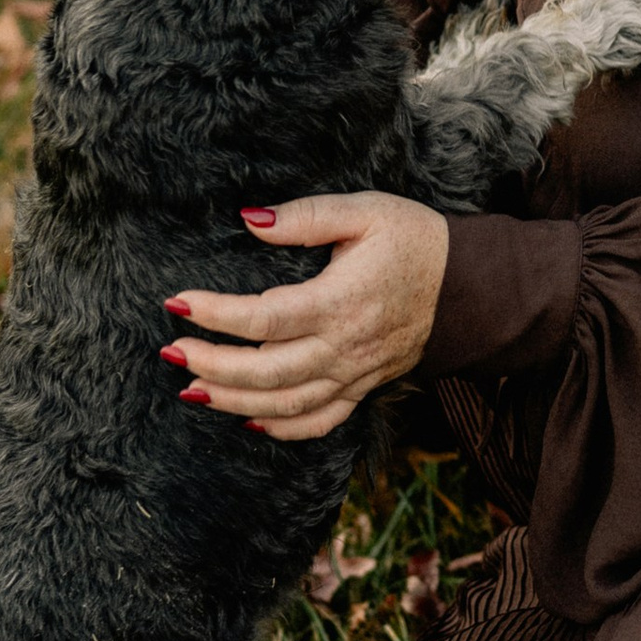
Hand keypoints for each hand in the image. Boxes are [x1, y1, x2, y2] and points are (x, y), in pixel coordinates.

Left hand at [161, 192, 447, 443]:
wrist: (469, 284)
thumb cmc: (413, 240)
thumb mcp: (364, 211)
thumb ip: (305, 216)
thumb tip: (249, 220)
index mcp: (340, 301)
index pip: (264, 316)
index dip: (216, 314)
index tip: (177, 302)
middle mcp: (345, 347)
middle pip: (266, 371)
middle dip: (212, 366)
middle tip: (171, 351)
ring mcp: (355, 374)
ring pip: (285, 404)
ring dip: (233, 401)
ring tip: (192, 388)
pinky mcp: (363, 387)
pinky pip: (320, 421)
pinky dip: (281, 429)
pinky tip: (247, 420)